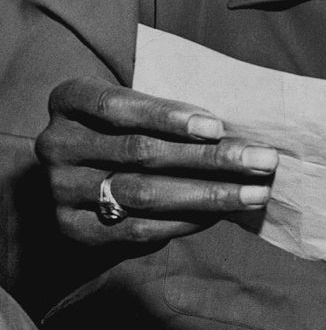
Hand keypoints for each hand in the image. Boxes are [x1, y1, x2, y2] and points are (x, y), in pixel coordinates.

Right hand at [35, 79, 275, 245]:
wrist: (84, 180)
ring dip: (208, 194)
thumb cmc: (129, 130)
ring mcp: (62, 188)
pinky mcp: (75, 228)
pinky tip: (221, 214)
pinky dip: (186, 221)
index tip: (217, 126)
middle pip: (140, 152)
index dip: (167, 116)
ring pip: (143, 192)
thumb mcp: (138, 109)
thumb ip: (174, 115)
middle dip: (210, 158)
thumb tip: (244, 133)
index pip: (116, 106)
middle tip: (263, 161)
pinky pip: (138, 227)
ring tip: (256, 193)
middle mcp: (57, 144)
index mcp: (69, 101)